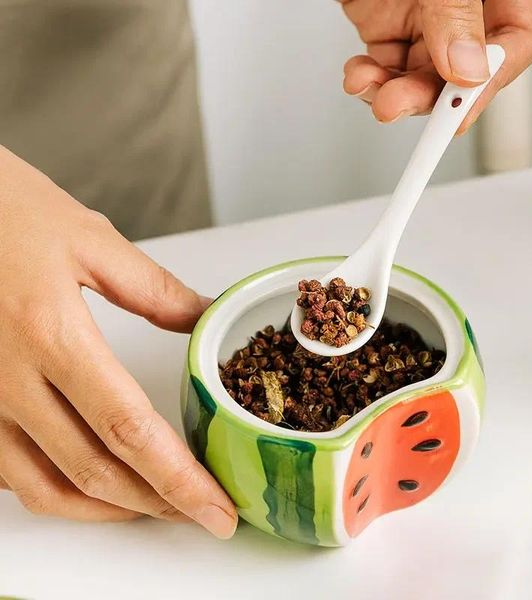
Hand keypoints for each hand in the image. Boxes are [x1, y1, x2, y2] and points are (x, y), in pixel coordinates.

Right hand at [0, 146, 236, 538]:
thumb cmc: (0, 208)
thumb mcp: (88, 238)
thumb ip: (153, 289)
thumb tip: (204, 317)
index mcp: (49, 334)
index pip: (129, 428)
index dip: (179, 479)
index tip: (216, 508)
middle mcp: (7, 379)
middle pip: (95, 469)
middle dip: (158, 503)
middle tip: (204, 514)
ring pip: (45, 485)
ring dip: (108, 507)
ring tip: (157, 505)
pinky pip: (8, 470)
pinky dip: (58, 489)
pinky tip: (91, 482)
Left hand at [340, 0, 531, 132]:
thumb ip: (457, 10)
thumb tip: (468, 65)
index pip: (514, 44)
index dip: (488, 84)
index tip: (457, 110)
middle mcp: (466, 7)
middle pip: (460, 73)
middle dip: (425, 96)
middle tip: (398, 105)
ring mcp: (426, 19)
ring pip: (419, 78)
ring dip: (391, 92)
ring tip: (368, 86)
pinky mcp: (389, 25)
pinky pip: (386, 67)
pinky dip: (369, 78)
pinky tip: (359, 74)